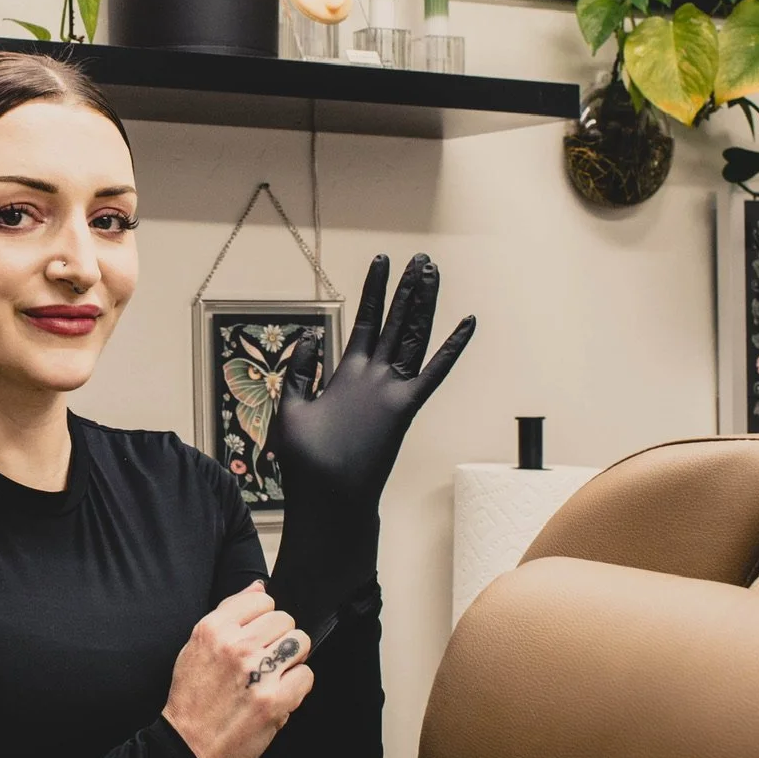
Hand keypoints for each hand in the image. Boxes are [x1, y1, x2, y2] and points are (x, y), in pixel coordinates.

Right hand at [163, 582, 312, 757]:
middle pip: (285, 620)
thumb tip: (259, 587)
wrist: (189, 748)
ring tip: (274, 675)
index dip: (263, 618)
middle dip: (279, 639)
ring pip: (300, 642)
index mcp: (213, 629)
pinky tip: (278, 695)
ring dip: (292, 659)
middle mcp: (236, 646)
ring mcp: (258, 672)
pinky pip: (306, 675)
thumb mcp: (196, 647)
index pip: (261, 600)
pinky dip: (296, 687)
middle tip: (264, 661)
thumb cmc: (193, 700)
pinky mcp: (275, 700)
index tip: (257, 635)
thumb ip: (228, 614)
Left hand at [272, 253, 474, 558]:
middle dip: (406, 289)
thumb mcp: (291, 407)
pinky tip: (467, 323)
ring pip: (412, 336)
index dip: (373, 290)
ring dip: (423, 303)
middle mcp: (375, 378)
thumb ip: (300, 369)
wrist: (325, 500)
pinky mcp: (403, 408)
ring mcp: (391, 391)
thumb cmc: (306, 463)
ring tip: (432, 271)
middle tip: (420, 257)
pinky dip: (450, 348)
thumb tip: (311, 334)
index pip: (365, 321)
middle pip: (395, 321)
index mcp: (349, 375)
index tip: (381, 260)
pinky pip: (431, 373)